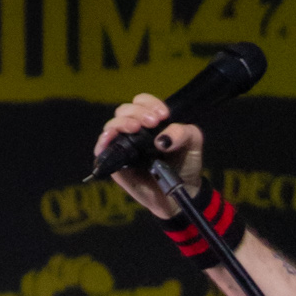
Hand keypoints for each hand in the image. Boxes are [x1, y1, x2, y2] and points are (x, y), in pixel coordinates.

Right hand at [93, 95, 205, 218]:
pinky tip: (112, 137)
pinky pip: (102, 148)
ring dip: (122, 122)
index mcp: (151, 122)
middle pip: (125, 110)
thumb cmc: (186, 165)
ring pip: (112, 125)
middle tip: (153, 122)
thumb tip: (161, 139)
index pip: (142, 102)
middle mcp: (135, 131)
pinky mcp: (116, 163)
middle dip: (138, 112)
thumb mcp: (193, 144)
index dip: (150, 104)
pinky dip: (104, 140)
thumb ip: (183, 132)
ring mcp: (124, 146)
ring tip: (136, 128)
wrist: (181, 192)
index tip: (163, 114)